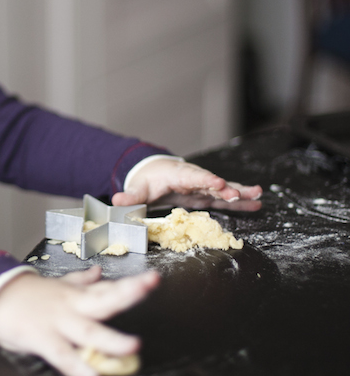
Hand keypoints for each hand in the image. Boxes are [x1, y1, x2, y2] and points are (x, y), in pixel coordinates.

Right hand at [0, 268, 159, 375]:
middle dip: (128, 293)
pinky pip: (62, 354)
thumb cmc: (28, 295)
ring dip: (111, 339)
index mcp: (77, 295)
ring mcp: (58, 322)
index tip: (154, 279)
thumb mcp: (57, 286)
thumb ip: (81, 282)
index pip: (109, 288)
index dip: (132, 285)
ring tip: (132, 346)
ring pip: (89, 330)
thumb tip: (99, 272)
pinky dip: (76, 365)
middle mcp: (72, 306)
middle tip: (148, 286)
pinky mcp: (42, 338)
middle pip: (104, 299)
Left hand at [112, 158, 261, 209]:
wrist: (155, 172)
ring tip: (258, 195)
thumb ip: (131, 196)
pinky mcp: (206, 195)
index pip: (193, 177)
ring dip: (240, 193)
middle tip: (240, 194)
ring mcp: (203, 187)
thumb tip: (117, 201)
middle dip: (227, 188)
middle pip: (212, 183)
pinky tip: (256, 203)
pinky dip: (240, 201)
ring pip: (224, 189)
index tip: (218, 184)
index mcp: (178, 175)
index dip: (206, 180)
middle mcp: (194, 179)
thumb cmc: (148, 179)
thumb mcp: (138, 188)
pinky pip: (225, 199)